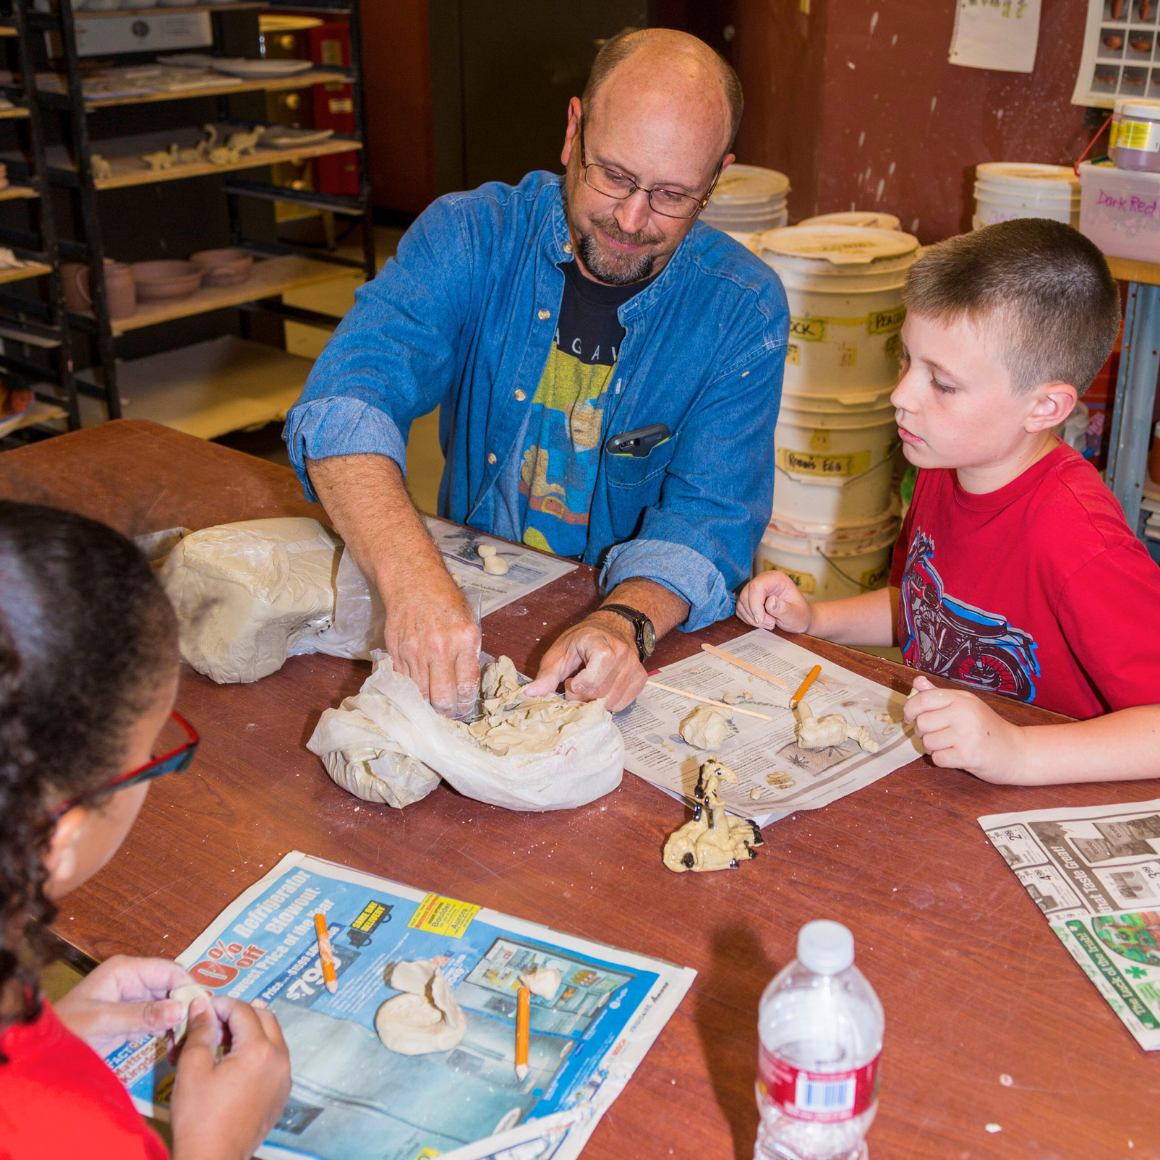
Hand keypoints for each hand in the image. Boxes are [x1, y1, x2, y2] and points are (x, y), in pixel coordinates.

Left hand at [54, 954, 194, 1055]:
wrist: (42, 1054)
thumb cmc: (65, 1030)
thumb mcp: (103, 1021)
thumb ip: (142, 1015)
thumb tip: (182, 1008)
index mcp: (126, 970)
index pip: (169, 971)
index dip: (188, 987)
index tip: (203, 1009)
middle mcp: (134, 981)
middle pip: (172, 988)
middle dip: (186, 1005)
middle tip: (200, 1028)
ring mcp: (134, 1001)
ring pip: (169, 1005)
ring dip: (179, 1020)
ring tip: (190, 1039)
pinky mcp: (133, 1020)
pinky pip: (159, 1021)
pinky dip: (169, 1031)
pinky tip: (176, 1045)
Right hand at [171, 996, 290, 1159]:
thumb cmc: (199, 1116)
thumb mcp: (193, 1068)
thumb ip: (201, 1030)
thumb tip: (202, 1004)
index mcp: (259, 1050)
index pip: (243, 1010)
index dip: (221, 1004)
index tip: (203, 1007)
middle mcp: (280, 1059)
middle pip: (265, 1018)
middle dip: (239, 1014)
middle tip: (214, 1021)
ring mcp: (284, 1077)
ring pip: (272, 1037)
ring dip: (250, 1031)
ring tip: (222, 1040)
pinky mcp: (282, 1093)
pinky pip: (274, 1059)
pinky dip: (258, 1051)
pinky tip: (235, 1062)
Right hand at [381, 564, 480, 717]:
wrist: (413, 582)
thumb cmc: (445, 601)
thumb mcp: (469, 623)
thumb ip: (469, 653)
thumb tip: (467, 685)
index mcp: (465, 640)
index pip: (467, 686)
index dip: (466, 704)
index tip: (464, 709)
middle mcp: (440, 649)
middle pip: (442, 698)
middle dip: (447, 711)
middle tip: (449, 712)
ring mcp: (415, 652)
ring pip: (421, 695)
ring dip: (428, 704)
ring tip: (434, 705)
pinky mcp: (396, 652)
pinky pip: (405, 682)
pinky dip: (412, 690)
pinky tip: (419, 690)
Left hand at [524, 611, 644, 711]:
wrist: (611, 627)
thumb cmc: (582, 641)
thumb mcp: (560, 652)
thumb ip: (547, 675)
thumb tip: (530, 693)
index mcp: (600, 644)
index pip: (594, 677)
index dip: (578, 687)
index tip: (571, 682)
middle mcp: (621, 654)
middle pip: (599, 693)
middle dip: (581, 697)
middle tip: (575, 686)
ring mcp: (633, 666)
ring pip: (611, 702)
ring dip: (594, 701)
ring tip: (589, 686)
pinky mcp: (640, 678)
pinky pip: (622, 704)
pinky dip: (609, 703)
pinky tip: (603, 689)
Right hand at [735, 570, 812, 633]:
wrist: (799, 618)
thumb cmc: (800, 615)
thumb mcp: (796, 615)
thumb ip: (784, 609)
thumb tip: (770, 602)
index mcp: (776, 579)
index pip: (757, 586)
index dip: (755, 604)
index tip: (761, 620)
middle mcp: (764, 580)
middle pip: (746, 594)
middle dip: (754, 614)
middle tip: (770, 624)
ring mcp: (755, 589)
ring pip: (742, 603)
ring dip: (752, 618)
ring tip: (769, 624)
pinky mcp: (750, 599)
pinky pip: (741, 609)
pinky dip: (748, 619)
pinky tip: (762, 622)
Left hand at [905, 674, 1026, 782]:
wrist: (1017, 752)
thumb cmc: (987, 728)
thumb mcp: (966, 705)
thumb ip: (939, 695)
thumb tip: (917, 681)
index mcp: (961, 698)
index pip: (922, 699)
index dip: (910, 709)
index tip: (909, 718)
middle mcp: (964, 713)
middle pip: (921, 723)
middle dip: (923, 733)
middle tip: (938, 735)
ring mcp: (966, 734)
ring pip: (927, 743)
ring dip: (933, 748)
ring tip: (950, 746)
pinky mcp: (968, 756)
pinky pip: (937, 759)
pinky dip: (943, 760)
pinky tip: (956, 756)